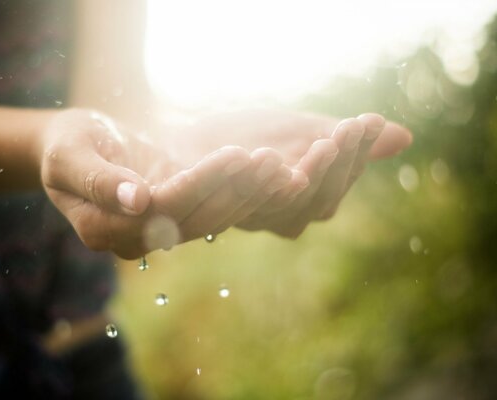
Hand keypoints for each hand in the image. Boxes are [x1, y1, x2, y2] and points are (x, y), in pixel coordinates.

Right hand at [38, 109, 290, 258]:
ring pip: (211, 218)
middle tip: (272, 158)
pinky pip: (213, 209)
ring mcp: (157, 230)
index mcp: (103, 230)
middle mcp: (135, 239)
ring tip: (280, 164)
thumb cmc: (63, 145)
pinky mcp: (176, 215)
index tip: (237, 153)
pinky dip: (243, 193)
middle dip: (236, 189)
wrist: (73, 147)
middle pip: (195, 218)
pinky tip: (272, 174)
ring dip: (247, 193)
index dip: (202, 183)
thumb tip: (137, 201)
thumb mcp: (68, 155)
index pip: (163, 209)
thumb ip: (97, 180)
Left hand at [166, 109, 411, 237]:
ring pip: (286, 203)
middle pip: (319, 199)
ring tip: (322, 140)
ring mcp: (248, 216)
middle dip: (339, 163)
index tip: (370, 122)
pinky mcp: (211, 210)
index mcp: (306, 202)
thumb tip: (405, 137)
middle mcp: (280, 217)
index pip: (339, 184)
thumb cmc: (250, 136)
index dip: (356, 156)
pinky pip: (238, 201)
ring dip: (308, 172)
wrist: (188, 139)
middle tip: (351, 127)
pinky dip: (255, 180)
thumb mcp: (302, 131)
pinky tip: (269, 157)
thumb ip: (343, 141)